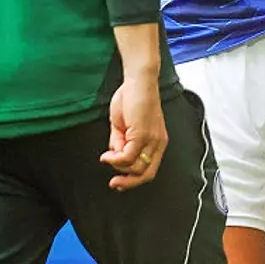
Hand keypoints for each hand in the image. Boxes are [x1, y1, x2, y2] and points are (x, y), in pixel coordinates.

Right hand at [100, 75, 167, 190]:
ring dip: (117, 164)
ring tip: (109, 153)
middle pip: (145, 174)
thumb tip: (114, 157)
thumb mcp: (124, 127)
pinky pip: (128, 156)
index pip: (150, 171)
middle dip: (127, 182)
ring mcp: (151, 139)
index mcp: (157, 142)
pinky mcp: (142, 134)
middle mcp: (158, 143)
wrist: (138, 81)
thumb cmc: (132, 99)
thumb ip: (121, 143)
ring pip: (134, 167)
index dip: (134, 181)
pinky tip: (107, 155)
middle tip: (113, 182)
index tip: (118, 182)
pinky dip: (114, 159)